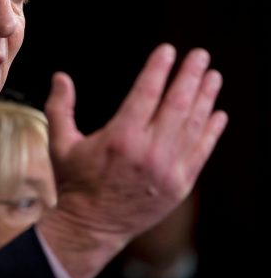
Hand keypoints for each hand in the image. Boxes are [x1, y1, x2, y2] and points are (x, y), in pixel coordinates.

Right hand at [37, 44, 226, 277]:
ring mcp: (168, 169)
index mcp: (120, 138)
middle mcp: (148, 151)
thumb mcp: (60, 144)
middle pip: (177, 104)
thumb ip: (60, 108)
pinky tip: (218, 113)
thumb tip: (60, 76)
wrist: (91, 226)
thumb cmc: (74, 182)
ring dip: (205, 97)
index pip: (146, 93)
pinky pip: (201, 152)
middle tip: (199, 55)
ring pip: (193, 125)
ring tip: (213, 76)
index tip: (167, 51)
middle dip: (190, 76)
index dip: (158, 69)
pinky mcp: (180, 186)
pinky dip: (211, 131)